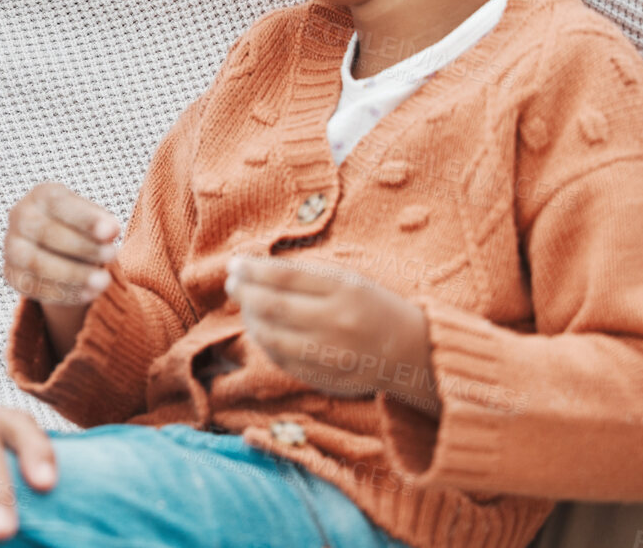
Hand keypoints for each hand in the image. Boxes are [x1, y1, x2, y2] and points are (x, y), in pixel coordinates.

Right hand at [5, 183, 122, 358]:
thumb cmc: (79, 227)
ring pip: (38, 264)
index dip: (86, 219)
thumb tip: (111, 231)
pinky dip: (64, 293)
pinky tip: (88, 294)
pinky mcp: (12, 274)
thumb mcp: (92, 218)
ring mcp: (12, 246)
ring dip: (73, 275)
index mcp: (41, 195)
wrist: (57, 248)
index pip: (60, 204)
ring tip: (103, 282)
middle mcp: (20, 216)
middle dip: (82, 247)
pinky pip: (34, 287)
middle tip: (112, 256)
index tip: (113, 232)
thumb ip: (102, 223)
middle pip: (47, 233)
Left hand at [227, 256, 437, 410]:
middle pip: (272, 306)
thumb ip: (306, 274)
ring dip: (249, 319)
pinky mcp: (325, 378)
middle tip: (231, 283)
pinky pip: (281, 360)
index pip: (285, 276)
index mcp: (345, 290)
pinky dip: (264, 343)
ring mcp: (330, 355)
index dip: (253, 269)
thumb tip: (254, 267)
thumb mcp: (348, 279)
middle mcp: (337, 322)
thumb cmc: (372, 306)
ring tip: (244, 305)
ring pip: (271, 336)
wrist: (410, 352)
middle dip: (243, 292)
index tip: (235, 263)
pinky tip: (260, 329)